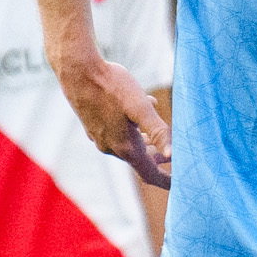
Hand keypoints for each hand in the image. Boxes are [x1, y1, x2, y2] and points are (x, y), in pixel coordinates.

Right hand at [59, 45, 173, 180]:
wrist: (78, 71)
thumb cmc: (111, 87)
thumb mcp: (140, 107)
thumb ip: (157, 131)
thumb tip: (172, 155)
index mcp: (125, 147)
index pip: (149, 174)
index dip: (165, 181)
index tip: (179, 185)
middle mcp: (111, 146)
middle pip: (139, 160)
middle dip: (157, 160)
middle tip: (175, 158)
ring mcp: (100, 136)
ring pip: (127, 145)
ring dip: (145, 142)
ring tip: (160, 134)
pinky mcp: (93, 125)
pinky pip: (117, 133)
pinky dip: (132, 129)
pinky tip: (140, 110)